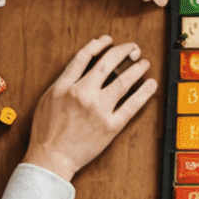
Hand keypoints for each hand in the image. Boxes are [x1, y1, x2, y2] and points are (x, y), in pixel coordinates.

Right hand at [22, 36, 157, 183]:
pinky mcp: (111, 125)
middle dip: (123, 50)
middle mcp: (83, 94)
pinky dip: (144, 92)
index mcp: (65, 86)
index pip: (84, 56)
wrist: (52, 158)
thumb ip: (63, 83)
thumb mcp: (47, 100)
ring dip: (137, 68)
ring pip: (123, 81)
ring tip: (144, 63)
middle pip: (107, 63)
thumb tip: (80, 66)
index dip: (98, 45)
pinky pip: (132, 105)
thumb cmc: (47, 132)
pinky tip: (151, 84)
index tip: (108, 40)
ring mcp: (98, 109)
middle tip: (133, 48)